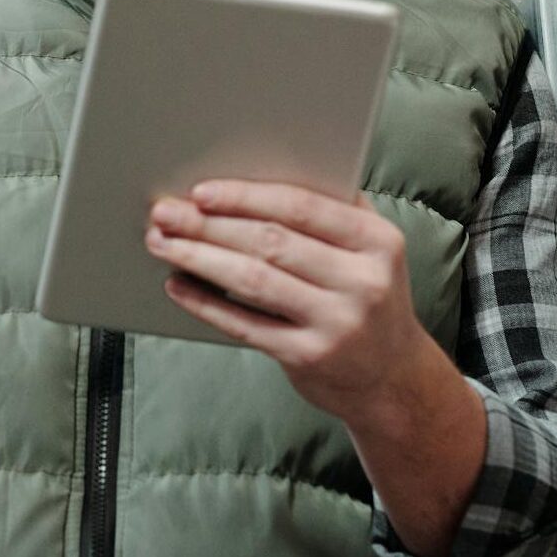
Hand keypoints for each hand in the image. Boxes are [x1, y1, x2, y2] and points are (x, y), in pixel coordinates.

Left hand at [144, 179, 486, 556]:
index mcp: (377, 240)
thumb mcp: (367, 251)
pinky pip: (246, 324)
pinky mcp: (310, 357)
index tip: (201, 191)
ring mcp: (338, 323)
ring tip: (163, 243)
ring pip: (253, 280)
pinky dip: (207, 303)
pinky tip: (179, 286)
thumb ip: (329, 212)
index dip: (246, 197)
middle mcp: (363, 281)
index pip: (302, 207)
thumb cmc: (365, 298)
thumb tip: (247, 178)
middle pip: (269, 242)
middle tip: (165, 213)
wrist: (393, 378)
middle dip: (208, 225)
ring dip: (199, 258)